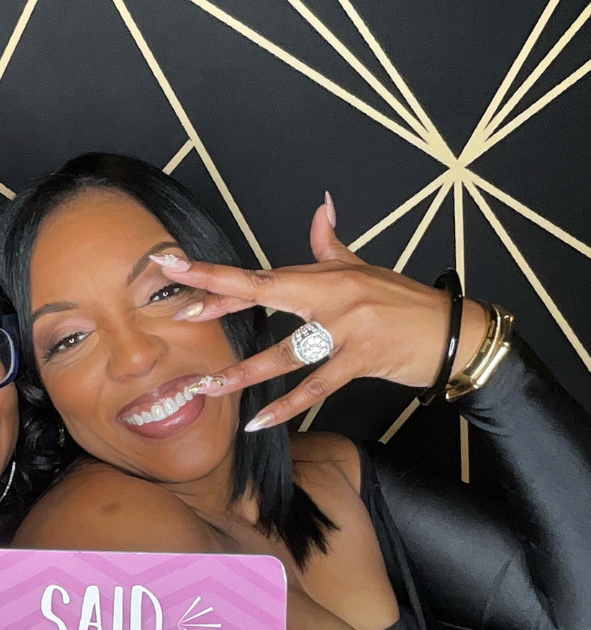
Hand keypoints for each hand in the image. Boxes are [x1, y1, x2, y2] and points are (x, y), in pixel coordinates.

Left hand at [151, 200, 487, 428]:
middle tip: (180, 310)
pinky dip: (287, 407)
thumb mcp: (365, 268)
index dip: (218, 275)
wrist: (452, 330)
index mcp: (323, 276)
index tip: (177, 267)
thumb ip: (332, 244)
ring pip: (285, 352)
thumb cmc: (403, 302)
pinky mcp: (362, 360)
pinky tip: (259, 421)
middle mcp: (330, 296)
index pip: (260, 275)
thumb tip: (321, 208)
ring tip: (209, 386)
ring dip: (245, 372)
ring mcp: (346, 329)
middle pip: (264, 295)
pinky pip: (317, 387)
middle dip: (219, 299)